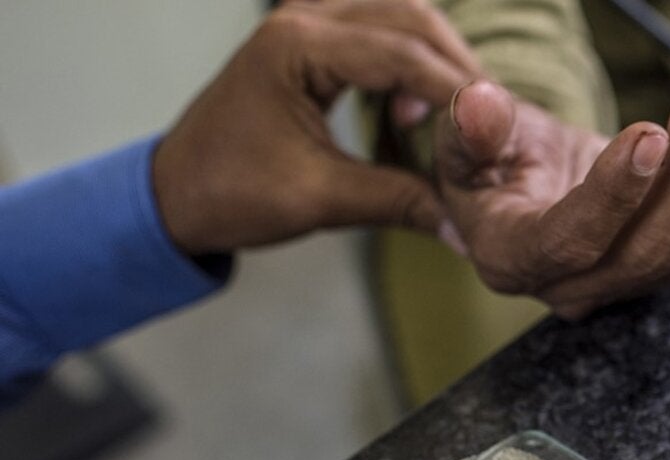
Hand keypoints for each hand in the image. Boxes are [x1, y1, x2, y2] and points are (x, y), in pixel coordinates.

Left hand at [153, 0, 481, 254]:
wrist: (173, 195)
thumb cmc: (229, 194)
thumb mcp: (319, 200)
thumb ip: (399, 201)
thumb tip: (466, 229)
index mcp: (296, 46)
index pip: (403, 54)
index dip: (457, 92)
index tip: (496, 131)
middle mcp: (302, 18)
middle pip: (411, 18)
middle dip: (457, 66)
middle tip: (490, 120)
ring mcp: (305, 23)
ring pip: (401, 17)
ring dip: (438, 60)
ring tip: (461, 115)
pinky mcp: (311, 40)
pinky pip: (380, 33)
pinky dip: (413, 62)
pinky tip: (422, 106)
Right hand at [435, 82, 669, 318]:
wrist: (528, 183)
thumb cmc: (496, 162)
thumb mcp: (466, 139)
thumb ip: (471, 127)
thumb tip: (479, 104)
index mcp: (514, 259)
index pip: (572, 240)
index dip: (617, 192)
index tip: (650, 132)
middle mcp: (575, 287)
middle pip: (651, 251)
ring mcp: (631, 287)